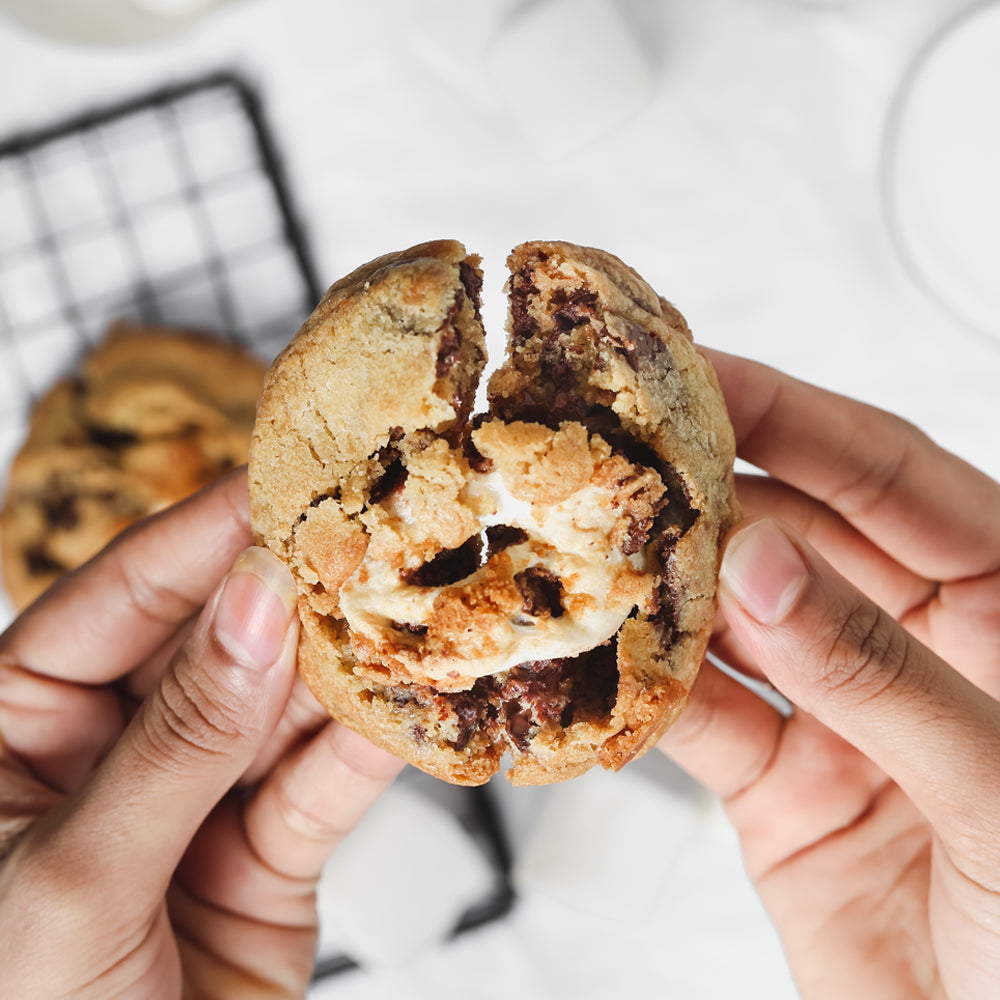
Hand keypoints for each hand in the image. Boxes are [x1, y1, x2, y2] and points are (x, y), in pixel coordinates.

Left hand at [0, 470, 403, 998]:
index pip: (116, 601)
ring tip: (414, 601)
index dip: (198, 537)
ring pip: (284, 707)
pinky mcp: (269, 854)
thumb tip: (254, 607)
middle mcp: (111, 750)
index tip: (276, 481)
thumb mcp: (73, 883)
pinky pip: (327, 783)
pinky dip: (376, 747)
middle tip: (370, 530)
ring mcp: (197, 799)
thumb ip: (177, 742)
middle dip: (293, 593)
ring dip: (349, 663)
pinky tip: (418, 701)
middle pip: (217, 642)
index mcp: (15, 730)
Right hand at [660, 351, 999, 999]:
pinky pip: (701, 721)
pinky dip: (646, 693)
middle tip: (614, 455)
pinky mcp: (780, 787)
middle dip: (705, 497)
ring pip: (734, 625)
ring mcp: (840, 712)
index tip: (703, 370)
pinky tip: (598, 658)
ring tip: (587, 542)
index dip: (795, 415)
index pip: (889, 474)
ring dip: (663, 591)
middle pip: (794, 536)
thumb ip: (878, 670)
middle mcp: (913, 643)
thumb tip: (763, 564)